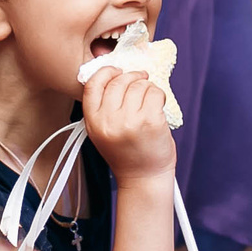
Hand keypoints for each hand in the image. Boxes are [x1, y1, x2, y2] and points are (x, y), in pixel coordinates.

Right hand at [81, 67, 175, 181]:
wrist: (143, 179)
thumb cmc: (127, 155)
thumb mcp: (102, 132)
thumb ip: (103, 107)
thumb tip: (116, 76)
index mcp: (93, 122)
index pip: (93, 84)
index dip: (106, 72)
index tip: (117, 71)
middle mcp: (108, 121)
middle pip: (118, 81)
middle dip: (132, 77)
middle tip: (140, 80)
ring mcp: (129, 121)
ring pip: (138, 85)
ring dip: (147, 87)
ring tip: (149, 99)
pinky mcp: (150, 122)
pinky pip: (155, 93)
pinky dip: (159, 95)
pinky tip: (158, 106)